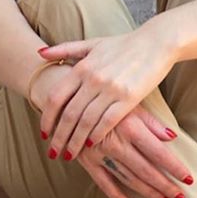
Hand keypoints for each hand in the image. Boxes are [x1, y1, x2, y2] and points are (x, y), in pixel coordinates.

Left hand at [36, 21, 177, 158]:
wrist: (156, 42)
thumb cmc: (123, 44)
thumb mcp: (92, 44)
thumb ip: (65, 49)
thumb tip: (39, 53)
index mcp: (82, 67)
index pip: (55, 98)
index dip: (47, 118)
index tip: (44, 133)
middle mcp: (93, 79)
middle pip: (68, 114)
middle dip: (58, 137)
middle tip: (53, 152)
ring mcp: (110, 89)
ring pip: (86, 122)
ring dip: (75, 141)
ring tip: (70, 155)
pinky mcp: (129, 98)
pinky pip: (107, 121)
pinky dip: (96, 135)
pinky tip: (91, 145)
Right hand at [77, 109, 193, 197]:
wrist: (69, 99)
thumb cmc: (105, 98)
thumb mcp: (129, 102)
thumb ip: (151, 121)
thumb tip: (172, 137)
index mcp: (129, 126)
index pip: (158, 153)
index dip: (175, 167)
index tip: (189, 179)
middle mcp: (115, 143)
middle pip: (146, 170)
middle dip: (165, 186)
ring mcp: (99, 154)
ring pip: (129, 179)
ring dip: (148, 192)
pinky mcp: (86, 161)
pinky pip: (104, 184)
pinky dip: (117, 197)